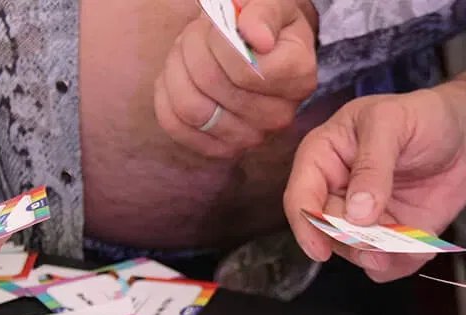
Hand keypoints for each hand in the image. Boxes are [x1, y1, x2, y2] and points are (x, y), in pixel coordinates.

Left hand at [154, 0, 317, 158]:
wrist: (256, 48)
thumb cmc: (262, 23)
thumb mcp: (270, 4)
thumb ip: (264, 14)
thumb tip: (259, 39)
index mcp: (298, 77)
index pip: (242, 69)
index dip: (218, 40)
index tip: (221, 25)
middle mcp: (280, 115)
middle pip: (211, 86)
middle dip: (193, 49)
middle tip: (200, 35)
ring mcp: (252, 137)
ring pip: (190, 109)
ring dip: (177, 71)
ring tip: (188, 54)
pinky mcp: (223, 149)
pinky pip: (176, 126)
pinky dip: (166, 97)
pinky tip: (179, 78)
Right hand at [284, 87, 465, 281]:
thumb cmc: (424, 117)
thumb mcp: (392, 123)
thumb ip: (372, 165)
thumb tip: (356, 212)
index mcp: (324, 154)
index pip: (300, 195)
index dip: (306, 224)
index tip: (320, 249)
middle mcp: (337, 190)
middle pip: (326, 231)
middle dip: (353, 241)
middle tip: (383, 242)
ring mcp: (362, 218)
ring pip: (354, 253)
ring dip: (380, 255)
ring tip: (410, 240)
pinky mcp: (389, 237)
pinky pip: (385, 266)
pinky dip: (402, 262)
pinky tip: (423, 241)